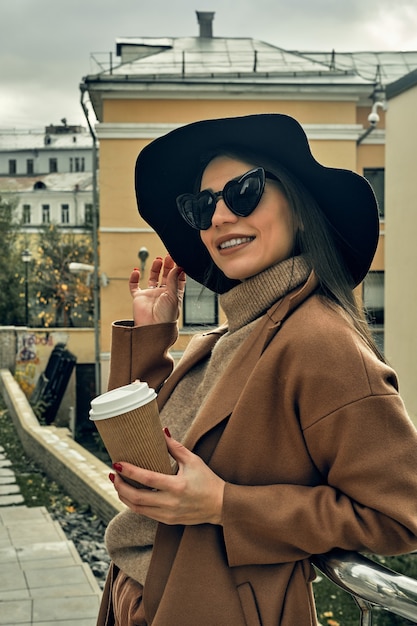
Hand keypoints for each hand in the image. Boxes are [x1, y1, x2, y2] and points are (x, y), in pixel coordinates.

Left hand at [109, 432, 224, 525]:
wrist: (220, 505)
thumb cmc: (207, 480)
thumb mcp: (193, 461)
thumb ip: (175, 447)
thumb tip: (161, 431)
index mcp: (177, 486)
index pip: (147, 479)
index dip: (129, 472)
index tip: (117, 463)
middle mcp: (170, 503)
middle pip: (136, 498)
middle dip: (120, 486)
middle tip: (113, 474)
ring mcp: (168, 514)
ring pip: (137, 508)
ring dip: (123, 496)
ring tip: (117, 483)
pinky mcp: (167, 521)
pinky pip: (145, 513)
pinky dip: (133, 503)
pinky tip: (129, 493)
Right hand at [129, 255, 185, 325]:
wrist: (152, 329)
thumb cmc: (166, 318)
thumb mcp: (173, 297)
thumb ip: (174, 281)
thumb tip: (177, 267)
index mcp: (174, 295)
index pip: (178, 280)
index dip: (178, 270)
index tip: (179, 260)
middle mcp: (163, 294)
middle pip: (166, 276)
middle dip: (168, 266)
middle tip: (169, 256)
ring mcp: (151, 295)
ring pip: (153, 278)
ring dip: (155, 268)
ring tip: (158, 259)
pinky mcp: (139, 298)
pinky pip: (135, 286)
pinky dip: (134, 278)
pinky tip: (136, 271)